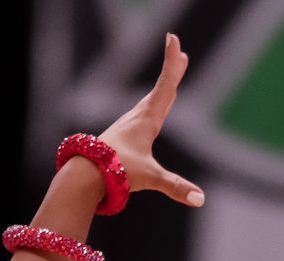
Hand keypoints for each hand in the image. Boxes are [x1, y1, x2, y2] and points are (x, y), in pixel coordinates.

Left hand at [99, 33, 204, 207]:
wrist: (83, 177)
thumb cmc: (115, 172)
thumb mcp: (150, 178)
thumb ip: (175, 186)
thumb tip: (200, 199)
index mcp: (147, 120)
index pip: (165, 85)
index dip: (172, 63)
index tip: (173, 39)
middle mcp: (137, 118)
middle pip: (159, 90)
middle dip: (171, 74)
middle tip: (180, 55)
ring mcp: (127, 128)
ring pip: (149, 103)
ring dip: (161, 92)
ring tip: (169, 86)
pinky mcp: (120, 139)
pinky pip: (140, 117)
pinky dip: (150, 109)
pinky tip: (147, 115)